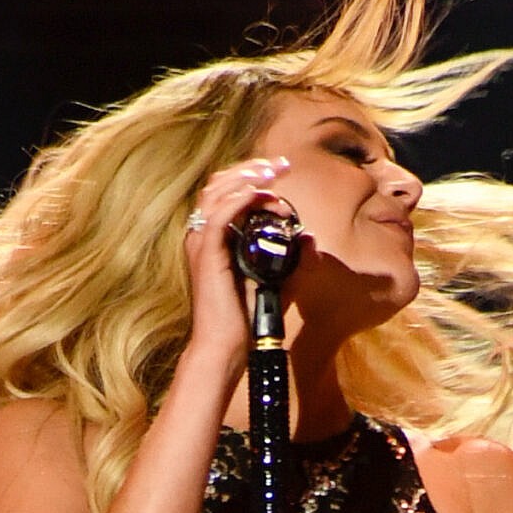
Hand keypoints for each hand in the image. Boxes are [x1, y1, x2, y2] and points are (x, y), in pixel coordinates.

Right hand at [183, 156, 299, 361]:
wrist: (226, 347)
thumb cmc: (246, 320)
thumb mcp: (277, 283)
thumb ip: (294, 261)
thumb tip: (310, 236)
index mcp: (213, 239)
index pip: (225, 192)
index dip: (250, 176)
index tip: (280, 172)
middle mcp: (203, 237)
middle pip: (219, 184)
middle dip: (251, 168)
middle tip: (281, 165)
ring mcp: (202, 244)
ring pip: (217, 191)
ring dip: (247, 177)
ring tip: (273, 174)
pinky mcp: (207, 254)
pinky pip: (222, 214)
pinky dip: (243, 198)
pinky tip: (264, 195)